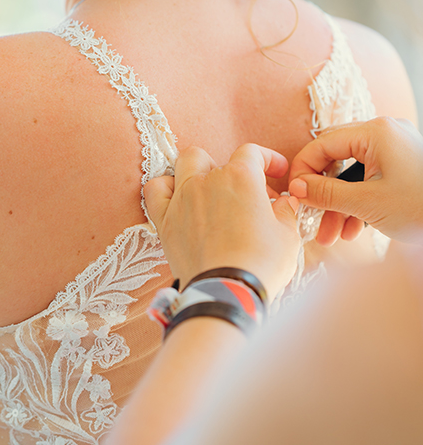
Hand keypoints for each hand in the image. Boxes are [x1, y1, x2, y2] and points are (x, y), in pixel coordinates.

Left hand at [144, 145, 300, 299]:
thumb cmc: (260, 264)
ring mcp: (183, 197)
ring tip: (211, 189)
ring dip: (198, 170)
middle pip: (219, 159)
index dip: (267, 159)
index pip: (253, 153)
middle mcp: (208, 180)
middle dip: (235, 172)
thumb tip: (285, 203)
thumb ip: (286, 212)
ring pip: (185, 163)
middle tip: (248, 195)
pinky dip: (165, 188)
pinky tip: (177, 198)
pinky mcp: (165, 219)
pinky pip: (156, 189)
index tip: (276, 171)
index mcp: (241, 177)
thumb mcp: (287, 236)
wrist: (227, 292)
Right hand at [288, 117, 422, 242]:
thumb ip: (326, 193)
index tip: (293, 195)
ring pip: (354, 172)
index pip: (323, 144)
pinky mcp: (405, 164)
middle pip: (337, 159)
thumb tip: (296, 188)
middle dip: (323, 193)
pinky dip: (359, 201)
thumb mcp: (367, 203)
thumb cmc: (421, 208)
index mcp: (375, 132)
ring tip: (331, 235)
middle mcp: (385, 133)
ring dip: (339, 204)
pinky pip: (371, 177)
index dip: (303, 170)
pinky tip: (353, 230)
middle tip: (310, 219)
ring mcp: (397, 147)